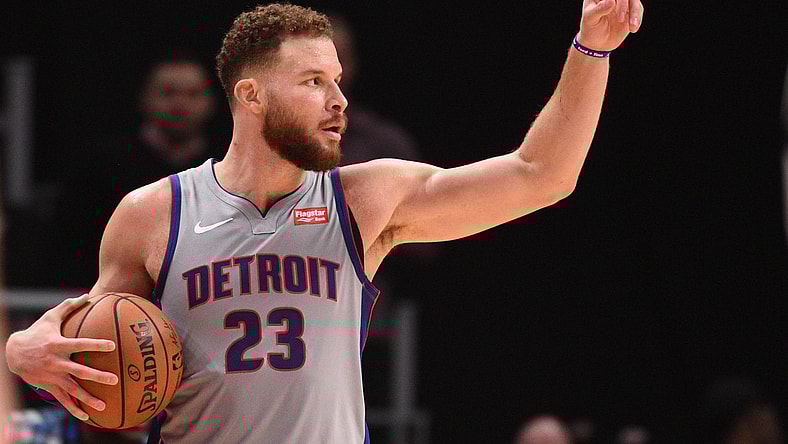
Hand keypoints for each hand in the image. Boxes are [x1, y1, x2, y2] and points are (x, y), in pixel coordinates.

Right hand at [5, 294, 117, 420]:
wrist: (13, 352)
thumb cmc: (37, 332)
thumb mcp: (50, 317)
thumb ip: (69, 306)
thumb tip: (88, 295)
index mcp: (58, 345)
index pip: (80, 345)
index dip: (95, 345)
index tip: (111, 346)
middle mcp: (56, 363)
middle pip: (79, 371)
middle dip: (97, 376)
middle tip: (115, 380)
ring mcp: (52, 376)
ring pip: (72, 389)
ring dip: (88, 398)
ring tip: (104, 405)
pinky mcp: (48, 386)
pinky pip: (63, 399)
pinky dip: (74, 408)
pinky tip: (87, 416)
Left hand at [578, 0, 644, 50]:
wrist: (597, 42)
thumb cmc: (590, 28)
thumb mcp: (590, 19)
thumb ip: (600, 9)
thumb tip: (612, 0)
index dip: (618, 0)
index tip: (612, 6)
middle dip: (624, 5)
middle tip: (619, 20)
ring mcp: (623, 3)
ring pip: (634, 1)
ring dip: (635, 12)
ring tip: (632, 26)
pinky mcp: (631, 12)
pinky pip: (639, 11)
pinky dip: (637, 19)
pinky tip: (632, 29)